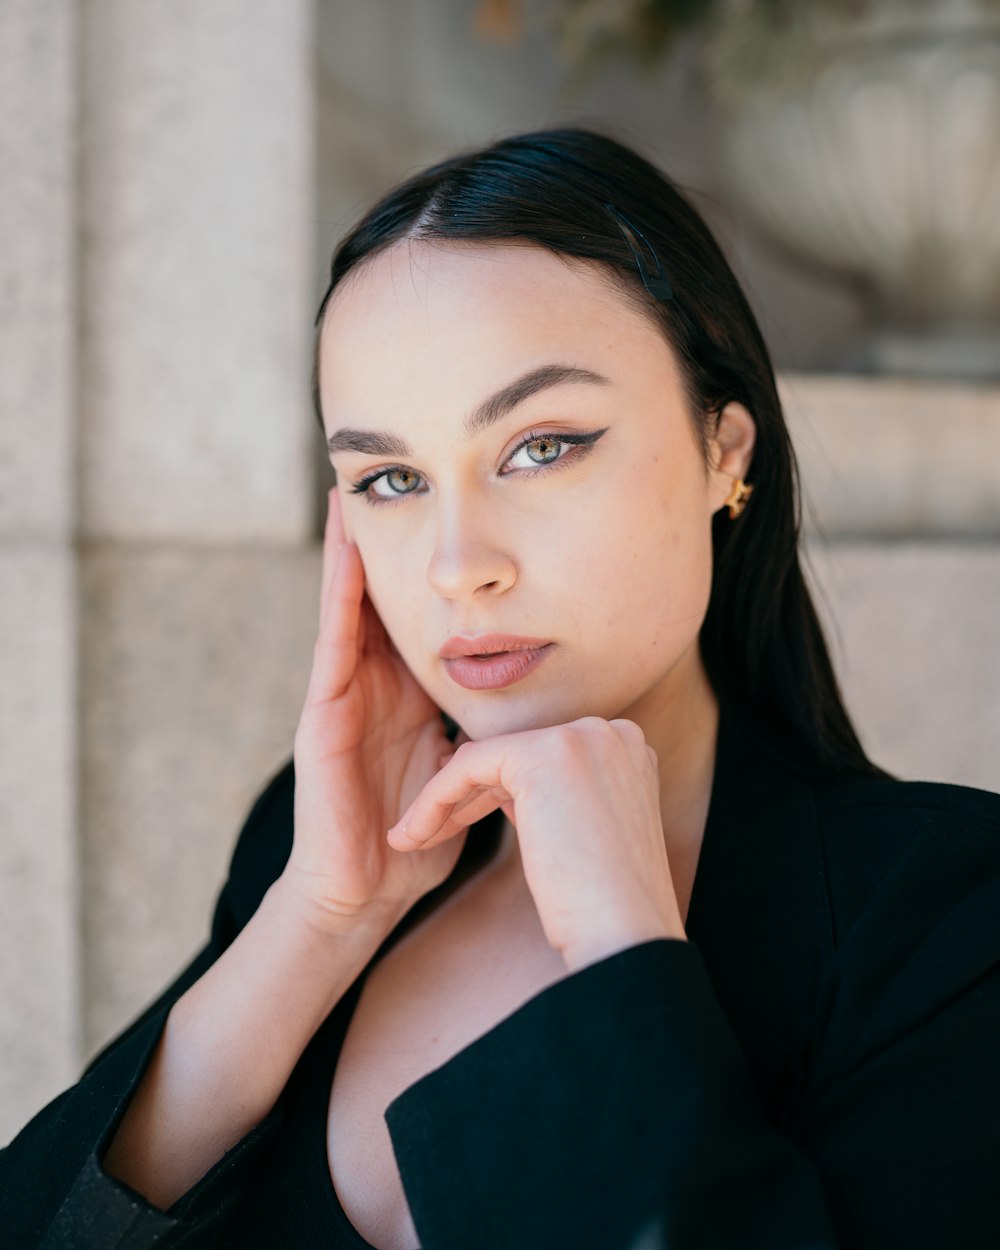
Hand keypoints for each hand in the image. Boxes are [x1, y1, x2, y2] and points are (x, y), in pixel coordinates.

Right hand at [284, 489, 467, 933]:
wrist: (367, 892)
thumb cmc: (419, 835)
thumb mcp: (462, 770)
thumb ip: (482, 731)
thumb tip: (533, 706)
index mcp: (406, 695)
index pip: (418, 617)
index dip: (427, 569)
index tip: (440, 513)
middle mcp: (372, 684)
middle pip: (380, 596)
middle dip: (383, 540)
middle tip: (391, 474)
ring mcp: (342, 693)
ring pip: (349, 604)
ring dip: (351, 548)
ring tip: (353, 488)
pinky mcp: (322, 711)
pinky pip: (333, 641)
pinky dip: (339, 593)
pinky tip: (346, 550)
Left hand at [387, 718, 685, 969]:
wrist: (625, 936)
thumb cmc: (605, 905)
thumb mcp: (583, 835)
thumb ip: (553, 800)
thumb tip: (498, 789)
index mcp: (627, 748)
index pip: (542, 758)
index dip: (493, 792)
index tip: (456, 824)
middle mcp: (610, 732)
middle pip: (513, 755)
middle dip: (464, 795)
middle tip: (423, 833)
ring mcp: (582, 738)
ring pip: (487, 758)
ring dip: (441, 800)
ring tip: (408, 839)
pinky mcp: (544, 755)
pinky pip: (469, 765)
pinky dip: (435, 798)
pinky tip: (414, 833)